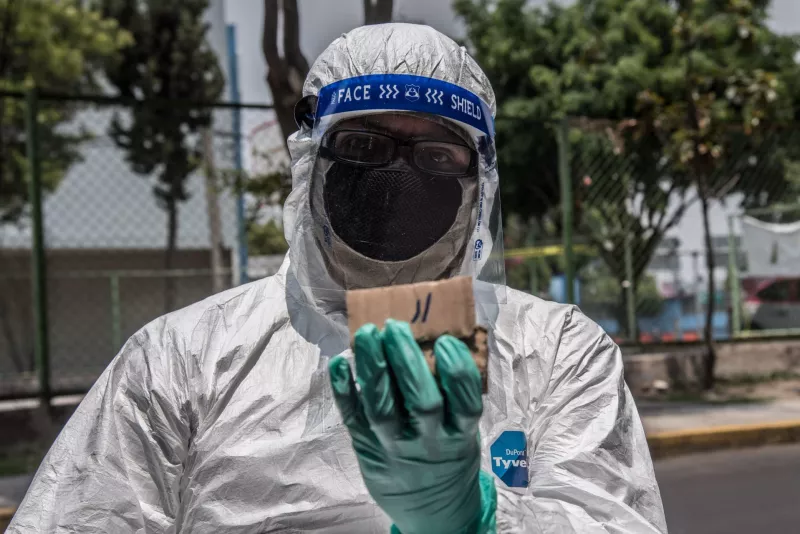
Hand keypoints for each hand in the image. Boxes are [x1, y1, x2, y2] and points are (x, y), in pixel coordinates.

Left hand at [328, 320, 494, 533]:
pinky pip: (352, 418)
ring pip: (383, 408)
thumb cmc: (449, 455)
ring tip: (367, 333)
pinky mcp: (367, 448)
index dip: (456, 371)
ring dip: (373, 368)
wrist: (431, 510)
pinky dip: (343, 389)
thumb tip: (435, 338)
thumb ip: (453, 396)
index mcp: (460, 435)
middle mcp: (429, 443)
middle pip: (422, 402)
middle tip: (395, 327)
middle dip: (407, 361)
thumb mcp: (464, 432)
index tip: (444, 341)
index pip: (464, 402)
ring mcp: (395, 447)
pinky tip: (339, 362)